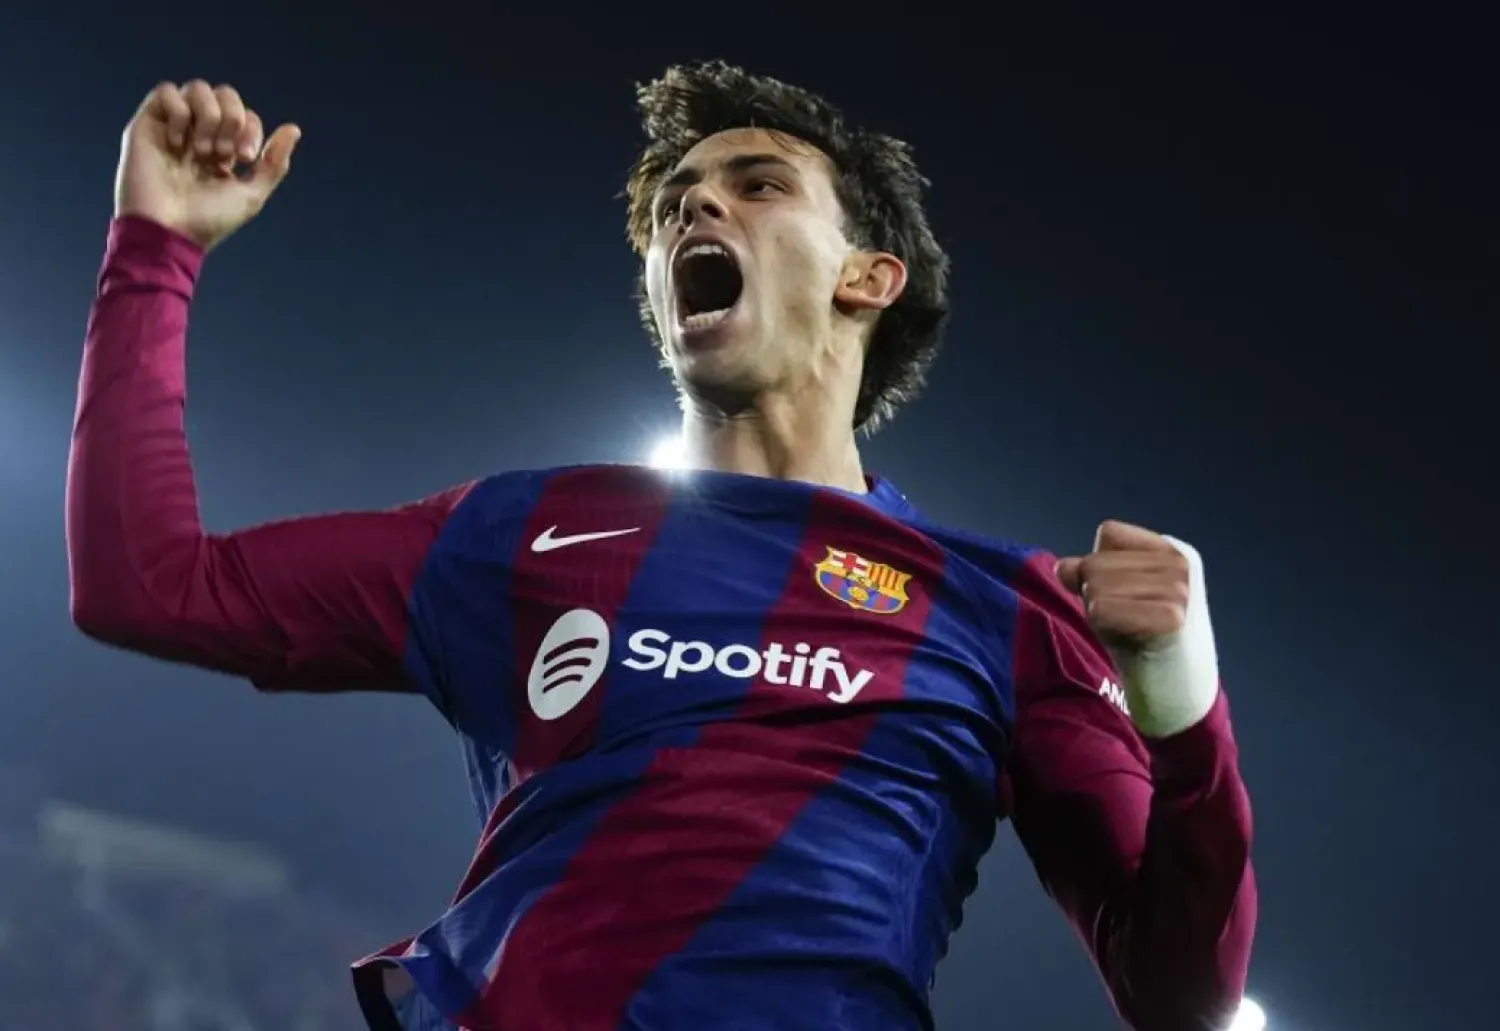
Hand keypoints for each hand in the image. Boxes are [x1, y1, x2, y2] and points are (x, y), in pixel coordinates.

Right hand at [114, 81, 300, 250]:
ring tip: (203, 151)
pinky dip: (180, 112)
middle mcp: (197, 134)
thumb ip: (273, 163)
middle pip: (224, 94)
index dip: (251, 128)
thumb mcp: (251, 194)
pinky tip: (178, 144)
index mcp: (221, 148)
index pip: (245, 115)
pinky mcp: (146, 124)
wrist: (168, 232)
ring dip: (209, 116)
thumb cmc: (208, 220)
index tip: (245, 158)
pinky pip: (166, 91)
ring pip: (198, 88)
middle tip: (225, 152)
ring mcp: (172, 127)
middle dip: (232, 118)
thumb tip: (293, 129)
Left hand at [1055, 520, 1187, 647]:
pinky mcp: (1171, 617)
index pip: (1109, 532)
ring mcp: (1179, 588)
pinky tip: (1132, 641)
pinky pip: (1102, 610)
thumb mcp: (1113, 597)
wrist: (1178, 693)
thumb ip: (1090, 573)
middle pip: (1095, 561)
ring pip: (1095, 586)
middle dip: (1095, 595)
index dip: (1098, 565)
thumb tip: (1063, 567)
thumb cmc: (1143, 642)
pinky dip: (1105, 628)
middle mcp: (1180, 563)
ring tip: (1130, 631)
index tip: (1121, 597)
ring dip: (1100, 614)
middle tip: (1125, 622)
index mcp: (1173, 550)